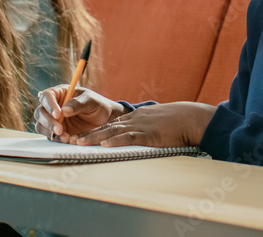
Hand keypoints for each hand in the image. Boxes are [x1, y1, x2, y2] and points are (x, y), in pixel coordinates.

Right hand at [34, 86, 125, 142]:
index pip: (47, 96)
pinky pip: (50, 136)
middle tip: (60, 129)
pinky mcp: (57, 132)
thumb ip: (78, 104)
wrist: (105, 121)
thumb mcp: (91, 101)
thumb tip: (64, 110)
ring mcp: (54, 120)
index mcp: (61, 93)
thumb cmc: (98, 105)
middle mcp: (54, 106)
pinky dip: (56, 139)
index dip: (49, 105)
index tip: (58, 114)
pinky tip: (68, 139)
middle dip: (48, 121)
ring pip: (41, 125)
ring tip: (66, 136)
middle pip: (40, 112)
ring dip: (50, 131)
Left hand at [76, 102, 215, 147]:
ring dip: (94, 138)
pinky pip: (128, 138)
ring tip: (79, 143)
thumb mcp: (158, 121)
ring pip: (112, 132)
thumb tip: (141, 135)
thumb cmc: (178, 121)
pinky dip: (114, 141)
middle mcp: (134, 120)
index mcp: (136, 117)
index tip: (82, 136)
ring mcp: (140, 126)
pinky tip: (104, 144)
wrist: (191, 118)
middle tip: (72, 140)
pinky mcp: (148, 135)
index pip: (111, 124)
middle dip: (88, 134)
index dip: (95, 130)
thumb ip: (147, 126)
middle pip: (106, 127)